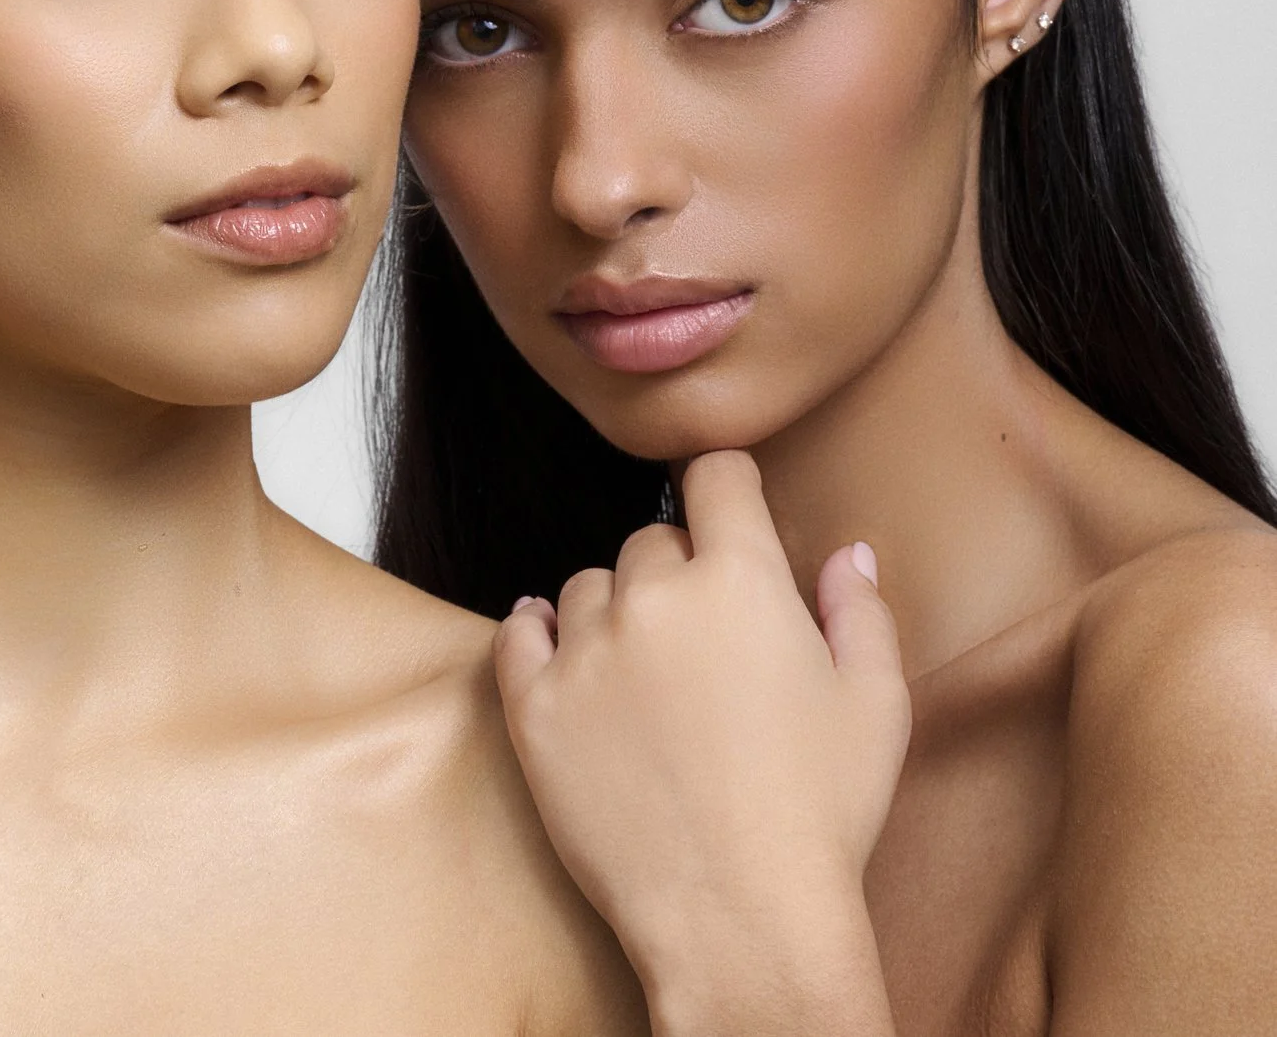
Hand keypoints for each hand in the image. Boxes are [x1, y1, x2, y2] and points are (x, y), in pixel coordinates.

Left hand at [496, 452, 908, 1036]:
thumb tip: (846, 553)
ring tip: (647, 674)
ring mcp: (584, 651)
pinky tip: (551, 642)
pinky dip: (535, 631)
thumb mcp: (876, 705)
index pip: (717, 478)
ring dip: (614, 611)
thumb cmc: (822, 814)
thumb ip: (858, 611)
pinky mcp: (532, 707)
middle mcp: (653, 598)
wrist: (740, 917)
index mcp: (740, 581)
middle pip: (651, 541)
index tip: (727, 503)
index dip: (725, 485)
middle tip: (706, 637)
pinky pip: (518, 635)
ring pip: (587, 587)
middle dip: (679, 572)